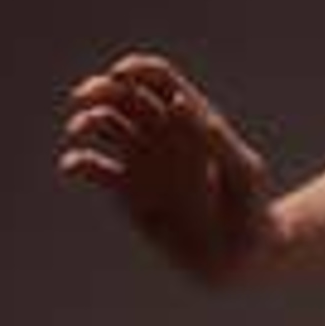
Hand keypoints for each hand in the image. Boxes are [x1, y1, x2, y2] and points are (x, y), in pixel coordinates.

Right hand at [57, 52, 279, 287]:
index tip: (122, 76)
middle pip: (121, 95)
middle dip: (98, 89)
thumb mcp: (243, 174)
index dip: (135, 69)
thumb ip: (217, 140)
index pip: (156, 78)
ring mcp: (141, 160)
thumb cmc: (251, 209)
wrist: (239, 256)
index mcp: (189, 117)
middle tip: (86, 98)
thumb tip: (179, 104)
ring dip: (85, 120)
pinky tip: (73, 166)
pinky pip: (94, 168)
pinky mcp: (126, 191)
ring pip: (103, 125)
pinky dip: (78, 162)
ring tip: (80, 130)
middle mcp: (161, 133)